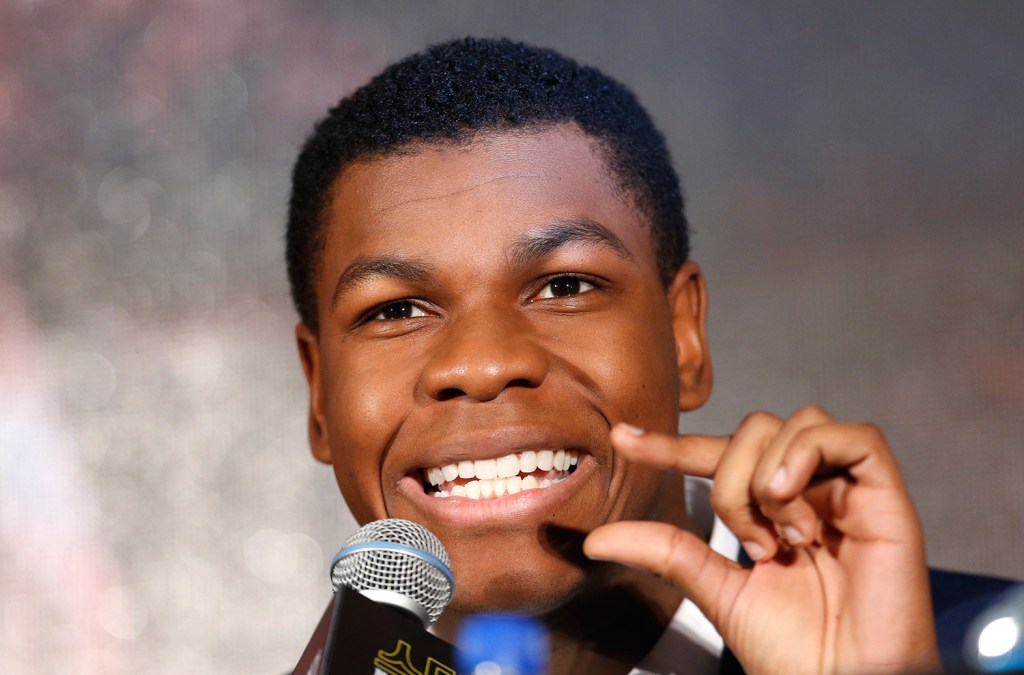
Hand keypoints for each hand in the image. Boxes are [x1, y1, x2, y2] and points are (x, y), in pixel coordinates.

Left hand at [583, 407, 939, 674]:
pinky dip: (811, 453)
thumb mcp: (716, 589)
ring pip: (799, 423)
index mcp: (773, 507)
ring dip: (768, 474)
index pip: (719, 455)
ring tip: (779, 537)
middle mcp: (811, 490)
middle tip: (749, 543)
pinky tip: (790, 499)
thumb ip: (666, 551)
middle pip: (758, 428)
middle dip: (732, 478)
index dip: (673, 443)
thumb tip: (597, 539)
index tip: (623, 440)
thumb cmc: (793, 650)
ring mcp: (851, 492)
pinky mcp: (889, 500)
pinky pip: (858, 437)